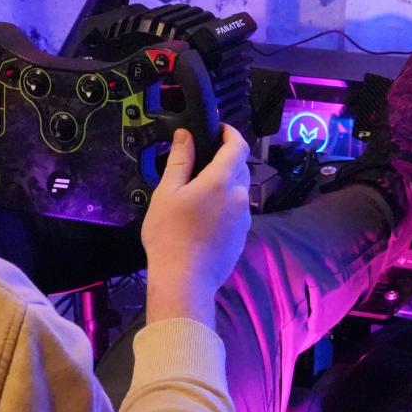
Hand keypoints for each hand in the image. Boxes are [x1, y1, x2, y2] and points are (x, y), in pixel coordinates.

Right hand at [140, 126, 251, 329]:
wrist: (184, 281)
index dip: (230, 133)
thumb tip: (186, 134)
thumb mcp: (167, 193)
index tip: (218, 130)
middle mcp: (241, 197)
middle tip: (199, 164)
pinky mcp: (242, 238)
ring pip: (238, 192)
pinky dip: (225, 206)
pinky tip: (203, 220)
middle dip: (225, 160)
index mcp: (222, 181)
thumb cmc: (170, 234)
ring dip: (224, 186)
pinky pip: (237, 212)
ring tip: (197, 195)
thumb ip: (180, 160)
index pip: (238, 146)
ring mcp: (244, 219)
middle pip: (240, 168)